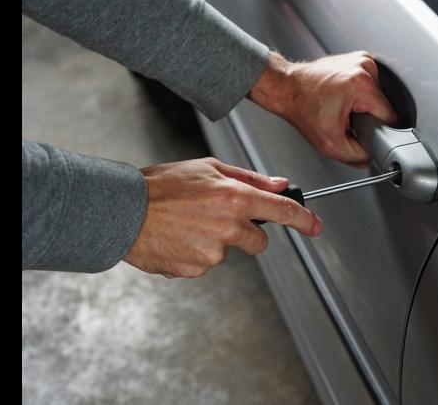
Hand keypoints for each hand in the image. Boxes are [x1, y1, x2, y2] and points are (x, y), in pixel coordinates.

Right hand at [124, 157, 321, 277]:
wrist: (122, 211)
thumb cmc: (161, 185)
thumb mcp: (208, 168)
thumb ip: (249, 178)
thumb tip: (280, 185)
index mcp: (234, 198)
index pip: (282, 212)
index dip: (304, 220)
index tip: (315, 226)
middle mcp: (228, 226)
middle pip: (258, 241)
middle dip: (247, 233)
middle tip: (217, 218)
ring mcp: (212, 252)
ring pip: (228, 251)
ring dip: (214, 241)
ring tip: (186, 224)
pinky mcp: (196, 269)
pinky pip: (205, 263)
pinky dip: (194, 253)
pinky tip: (177, 238)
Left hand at [249, 51, 397, 167]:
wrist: (287, 88)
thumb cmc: (302, 108)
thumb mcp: (330, 145)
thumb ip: (357, 157)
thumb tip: (371, 156)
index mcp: (361, 85)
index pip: (390, 116)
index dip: (378, 130)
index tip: (363, 132)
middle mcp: (364, 67)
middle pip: (383, 106)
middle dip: (368, 117)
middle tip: (346, 119)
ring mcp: (362, 60)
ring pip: (378, 96)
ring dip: (364, 105)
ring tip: (343, 107)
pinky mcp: (358, 59)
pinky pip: (370, 85)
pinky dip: (360, 94)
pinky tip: (344, 97)